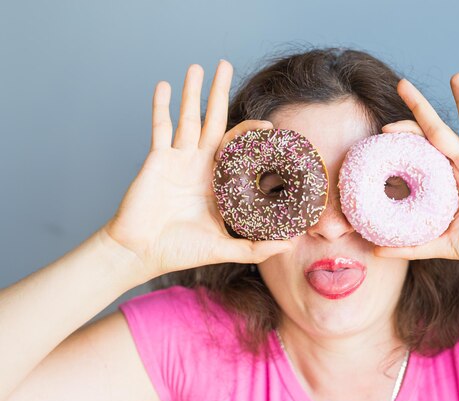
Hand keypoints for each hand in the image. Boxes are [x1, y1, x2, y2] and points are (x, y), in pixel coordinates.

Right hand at [103, 62, 291, 278]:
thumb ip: (256, 247)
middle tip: (225, 65)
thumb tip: (290, 244)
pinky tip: (165, 86)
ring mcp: (177, 159)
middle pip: (212, 120)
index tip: (269, 125)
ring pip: (187, 118)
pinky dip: (161, 107)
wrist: (142, 253)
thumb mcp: (224, 248)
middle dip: (218, 92)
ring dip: (192, 92)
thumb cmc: (180, 250)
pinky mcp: (156, 159)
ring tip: (198, 67)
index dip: (251, 133)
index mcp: (216, 180)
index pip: (236, 147)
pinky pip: (159, 128)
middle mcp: (198, 164)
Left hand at [375, 74, 458, 282]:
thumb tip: (376, 252)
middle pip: (437, 131)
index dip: (404, 140)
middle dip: (419, 108)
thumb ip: (412, 246)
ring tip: (455, 76)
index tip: (382, 131)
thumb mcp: (445, 244)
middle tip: (402, 84)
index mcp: (450, 181)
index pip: (421, 152)